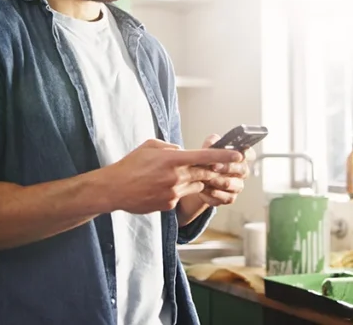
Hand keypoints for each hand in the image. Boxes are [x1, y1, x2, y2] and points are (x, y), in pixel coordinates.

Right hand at [103, 139, 243, 214]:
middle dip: (213, 170)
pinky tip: (160, 188)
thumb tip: (182, 150)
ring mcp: (173, 192)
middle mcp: (176, 176)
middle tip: (219, 167)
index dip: (224, 156)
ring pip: (195, 185)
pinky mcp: (169, 205)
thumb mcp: (149, 146)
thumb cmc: (130, 165)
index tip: (238, 155)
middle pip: (204, 173)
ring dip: (192, 180)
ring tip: (174, 177)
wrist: (114, 189)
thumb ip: (169, 147)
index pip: (205, 157)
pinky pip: (181, 196)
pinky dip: (177, 191)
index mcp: (172, 159)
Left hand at [197, 133, 254, 206]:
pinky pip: (226, 197)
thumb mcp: (207, 149)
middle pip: (242, 170)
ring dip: (218, 181)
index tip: (239, 154)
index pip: (250, 154)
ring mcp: (237, 186)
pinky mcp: (230, 197)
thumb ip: (211, 142)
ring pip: (233, 184)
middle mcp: (242, 172)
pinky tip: (205, 189)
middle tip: (214, 166)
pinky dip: (214, 193)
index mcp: (240, 157)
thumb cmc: (207, 161)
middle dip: (227, 167)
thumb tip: (213, 142)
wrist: (199, 180)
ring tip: (206, 179)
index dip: (247, 154)